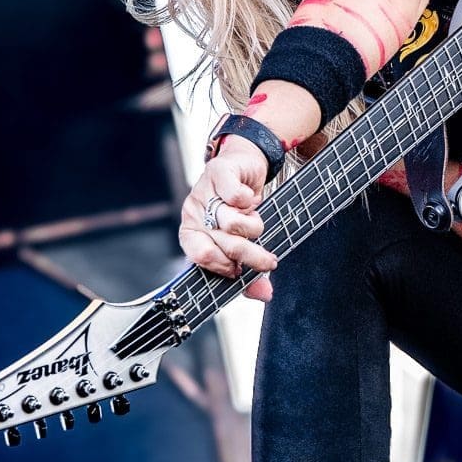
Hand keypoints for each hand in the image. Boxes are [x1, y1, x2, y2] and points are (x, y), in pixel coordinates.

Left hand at [178, 137, 279, 302]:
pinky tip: (251, 200)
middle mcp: (194, 213)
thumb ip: (249, 272)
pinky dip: (249, 201)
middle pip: (223, 243)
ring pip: (231, 222)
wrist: (244, 166)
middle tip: (269, 262)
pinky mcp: (218, 173)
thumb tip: (265, 295)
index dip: (223, 266)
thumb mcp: (242, 241)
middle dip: (251, 256)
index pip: (200, 256)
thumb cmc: (239, 209)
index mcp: (192, 233)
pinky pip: (236, 196)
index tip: (241, 271)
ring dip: (253, 226)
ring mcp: (204, 192)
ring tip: (256, 221)